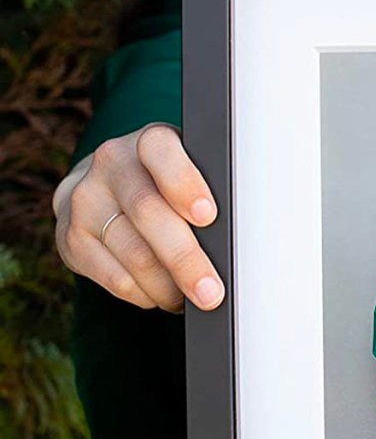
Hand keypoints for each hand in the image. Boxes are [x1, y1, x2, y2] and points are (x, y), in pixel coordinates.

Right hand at [53, 123, 223, 311]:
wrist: (113, 187)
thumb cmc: (172, 185)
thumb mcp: (192, 170)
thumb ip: (210, 189)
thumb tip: (240, 236)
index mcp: (150, 141)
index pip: (161, 152)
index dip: (184, 183)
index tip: (207, 216)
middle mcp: (111, 163)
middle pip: (148, 213)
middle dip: (185, 259)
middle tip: (210, 291)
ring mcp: (85, 200)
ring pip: (133, 253)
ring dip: (169, 286)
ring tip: (194, 297)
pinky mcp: (72, 238)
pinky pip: (114, 278)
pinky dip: (146, 294)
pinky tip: (164, 294)